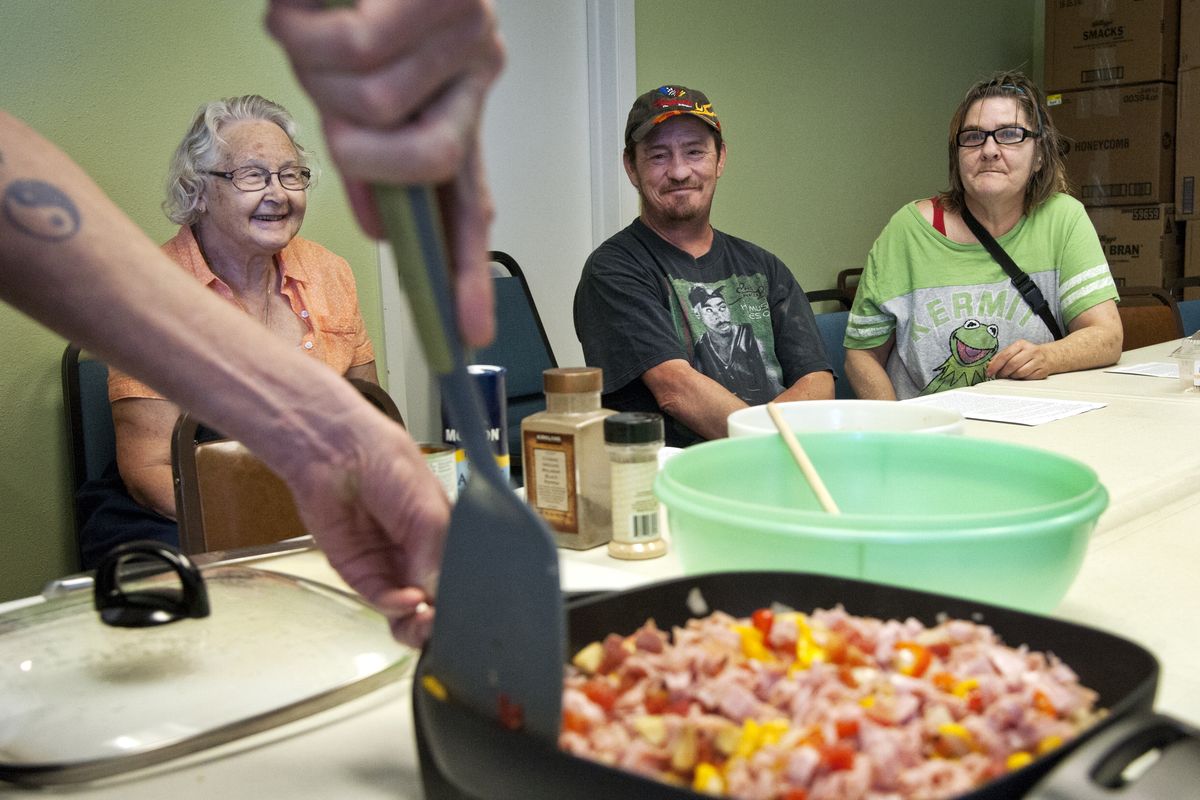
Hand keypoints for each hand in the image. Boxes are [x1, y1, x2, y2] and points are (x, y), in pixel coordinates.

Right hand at [265, 0, 502, 346]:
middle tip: (328, 100)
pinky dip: (304, 29)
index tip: (470, 334)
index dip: (465, 272)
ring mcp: (469, 35)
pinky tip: (302, 8)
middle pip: (421, 160)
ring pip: (377, 103)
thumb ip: (377, 156)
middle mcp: (476, 74)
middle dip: (356, 149)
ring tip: (311, 29)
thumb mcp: (363, 87)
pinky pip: (358, 44)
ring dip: (317, 71)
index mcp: (460, 107)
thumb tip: (386, 231)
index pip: (471, 204)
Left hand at [289, 412, 450, 645]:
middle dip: (441, 619)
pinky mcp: (360, 574)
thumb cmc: (388, 463)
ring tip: (427, 619)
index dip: (464, 598)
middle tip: (445, 622)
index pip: (460, 579)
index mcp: (445, 538)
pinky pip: (382, 602)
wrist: (338, 454)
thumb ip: (437, 556)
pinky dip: (396, 607)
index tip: (469, 611)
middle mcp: (420, 557)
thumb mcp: (430, 510)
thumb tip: (438, 597)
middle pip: (436, 603)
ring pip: (409, 613)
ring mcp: (391, 567)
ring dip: (418, 624)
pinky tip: (409, 601)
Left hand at [986, 339, 1051, 380]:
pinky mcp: (1043, 371)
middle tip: (999, 376)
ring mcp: (1038, 361)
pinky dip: (1021, 379)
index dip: (995, 365)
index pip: (1005, 355)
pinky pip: (1028, 378)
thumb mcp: (1014, 350)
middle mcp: (1031, 351)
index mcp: (1021, 344)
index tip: (989, 372)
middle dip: (1003, 372)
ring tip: (1010, 375)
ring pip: (1020, 373)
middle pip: (1012, 364)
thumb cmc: (1028, 354)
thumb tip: (989, 365)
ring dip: (1012, 376)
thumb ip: (1001, 356)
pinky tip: (1020, 376)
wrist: (1050, 356)